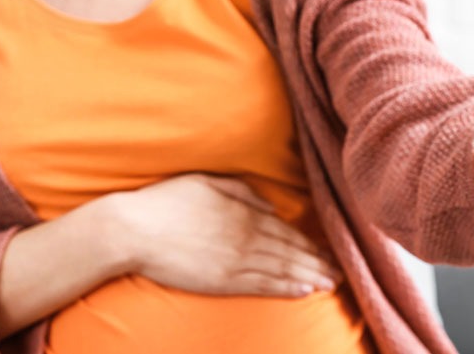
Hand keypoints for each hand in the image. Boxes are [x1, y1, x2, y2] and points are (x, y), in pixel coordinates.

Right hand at [103, 173, 340, 296]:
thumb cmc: (165, 202)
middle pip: (291, 252)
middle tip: (340, 271)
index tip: (329, 249)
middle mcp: (246, 237)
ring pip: (282, 270)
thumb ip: (241, 192)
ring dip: (310, 276)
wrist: (133, 230)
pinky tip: (304, 291)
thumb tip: (270, 205)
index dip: (310, 242)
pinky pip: (262, 286)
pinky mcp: (222, 281)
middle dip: (318, 262)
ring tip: (330, 283)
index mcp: (243, 212)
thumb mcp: (206, 182)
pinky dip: (286, 288)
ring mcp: (235, 261)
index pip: (286, 230)